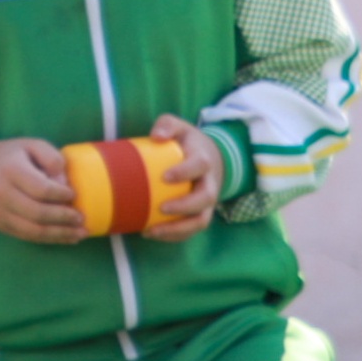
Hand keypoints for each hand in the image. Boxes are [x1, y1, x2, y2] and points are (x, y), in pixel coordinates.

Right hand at [0, 137, 85, 244]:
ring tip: (81, 233)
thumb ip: (52, 158)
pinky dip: (50, 239)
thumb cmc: (13, 156)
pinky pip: (28, 236)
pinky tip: (68, 237)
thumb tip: (64, 183)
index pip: (41, 189)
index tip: (74, 195)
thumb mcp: (33, 145)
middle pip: (38, 213)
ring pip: (34, 230)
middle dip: (64, 218)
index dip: (62, 195)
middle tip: (82, 218)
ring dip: (61, 234)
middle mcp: (0, 192)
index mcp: (10, 170)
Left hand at [139, 116, 224, 240]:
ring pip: (201, 221)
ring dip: (178, 229)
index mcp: (204, 161)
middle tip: (161, 208)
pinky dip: (173, 235)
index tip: (165, 177)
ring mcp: (206, 203)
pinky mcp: (199, 214)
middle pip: (205, 199)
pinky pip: (190, 230)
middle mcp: (210, 185)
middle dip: (185, 206)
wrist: (210, 158)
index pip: (200, 166)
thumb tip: (156, 137)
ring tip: (152, 231)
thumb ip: (167, 125)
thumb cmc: (186, 143)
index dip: (185, 172)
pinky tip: (150, 233)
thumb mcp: (179, 127)